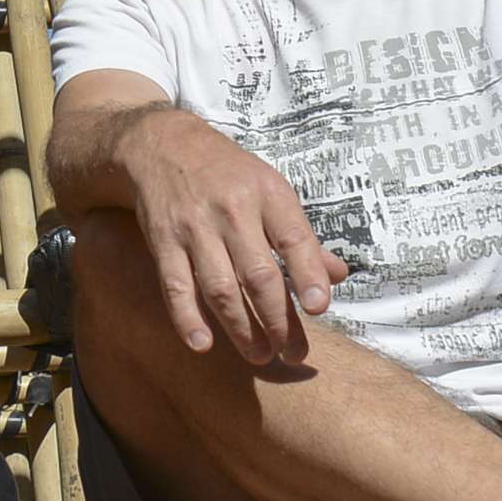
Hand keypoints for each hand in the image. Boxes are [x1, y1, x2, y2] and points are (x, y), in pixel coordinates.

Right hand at [118, 105, 347, 366]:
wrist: (162, 144)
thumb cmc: (228, 173)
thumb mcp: (271, 190)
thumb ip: (302, 237)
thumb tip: (338, 276)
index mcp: (267, 194)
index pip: (293, 238)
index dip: (308, 274)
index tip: (319, 308)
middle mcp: (231, 210)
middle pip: (258, 274)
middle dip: (278, 320)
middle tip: (293, 351)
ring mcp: (195, 227)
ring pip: (220, 288)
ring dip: (242, 328)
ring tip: (260, 355)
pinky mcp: (163, 241)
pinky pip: (175, 286)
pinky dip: (187, 318)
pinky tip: (203, 344)